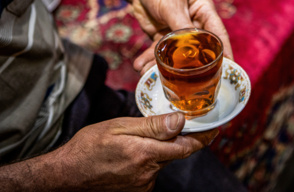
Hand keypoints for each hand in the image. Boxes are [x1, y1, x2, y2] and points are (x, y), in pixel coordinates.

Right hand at [55, 112, 217, 190]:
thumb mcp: (119, 127)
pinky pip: (152, 171)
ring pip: (162, 161)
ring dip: (160, 150)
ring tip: (138, 141)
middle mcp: (148, 172)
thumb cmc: (90, 147)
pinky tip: (132, 155)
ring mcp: (144, 184)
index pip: (186, 146)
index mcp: (145, 153)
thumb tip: (179, 121)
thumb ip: (151, 126)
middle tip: (174, 126)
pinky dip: (149, 160)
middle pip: (175, 153)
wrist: (68, 174)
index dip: (203, 137)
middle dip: (178, 139)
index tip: (213, 129)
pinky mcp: (139, 190)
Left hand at [132, 0, 232, 74]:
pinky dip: (149, 60)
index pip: (218, 35)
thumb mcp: (172, 6)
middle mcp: (194, 24)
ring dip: (164, 66)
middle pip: (198, 49)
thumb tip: (191, 51)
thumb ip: (181, 27)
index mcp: (204, 13)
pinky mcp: (163, 38)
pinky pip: (159, 52)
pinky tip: (140, 67)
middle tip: (193, 83)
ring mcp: (178, 33)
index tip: (229, 69)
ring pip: (176, 55)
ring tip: (152, 75)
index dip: (224, 53)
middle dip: (193, 67)